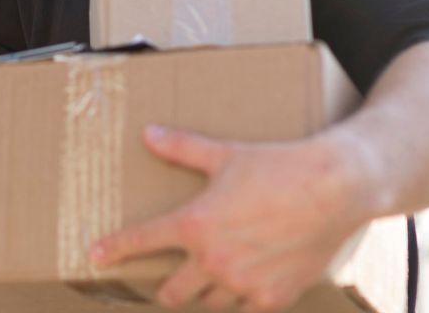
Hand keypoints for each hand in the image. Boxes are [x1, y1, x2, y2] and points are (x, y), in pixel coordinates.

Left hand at [89, 125, 376, 311]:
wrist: (334, 188)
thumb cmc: (278, 166)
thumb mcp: (225, 153)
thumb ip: (182, 148)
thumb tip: (147, 134)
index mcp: (194, 224)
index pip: (142, 241)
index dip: (115, 250)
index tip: (94, 257)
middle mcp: (213, 259)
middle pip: (172, 291)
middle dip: (166, 288)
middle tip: (168, 281)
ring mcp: (243, 283)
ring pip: (209, 304)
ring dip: (205, 295)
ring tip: (209, 283)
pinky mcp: (273, 297)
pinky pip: (245, 312)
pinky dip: (241, 303)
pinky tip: (244, 292)